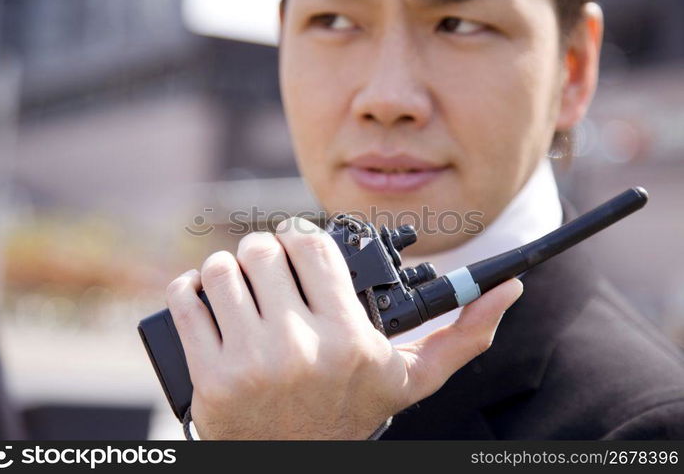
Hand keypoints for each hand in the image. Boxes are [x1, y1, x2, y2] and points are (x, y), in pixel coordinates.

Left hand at [166, 217, 522, 438]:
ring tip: (241, 288)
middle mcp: (300, 348)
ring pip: (223, 270)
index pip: (311, 245)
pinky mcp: (208, 378)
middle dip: (265, 255)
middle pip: (263, 251)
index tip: (300, 254)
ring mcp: (249, 364)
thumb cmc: (350, 414)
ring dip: (228, 270)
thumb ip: (463, 336)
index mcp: (350, 339)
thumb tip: (508, 291)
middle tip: (269, 272)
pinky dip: (189, 290)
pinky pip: (184, 300)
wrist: (295, 466)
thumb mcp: (411, 380)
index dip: (302, 242)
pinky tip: (206, 299)